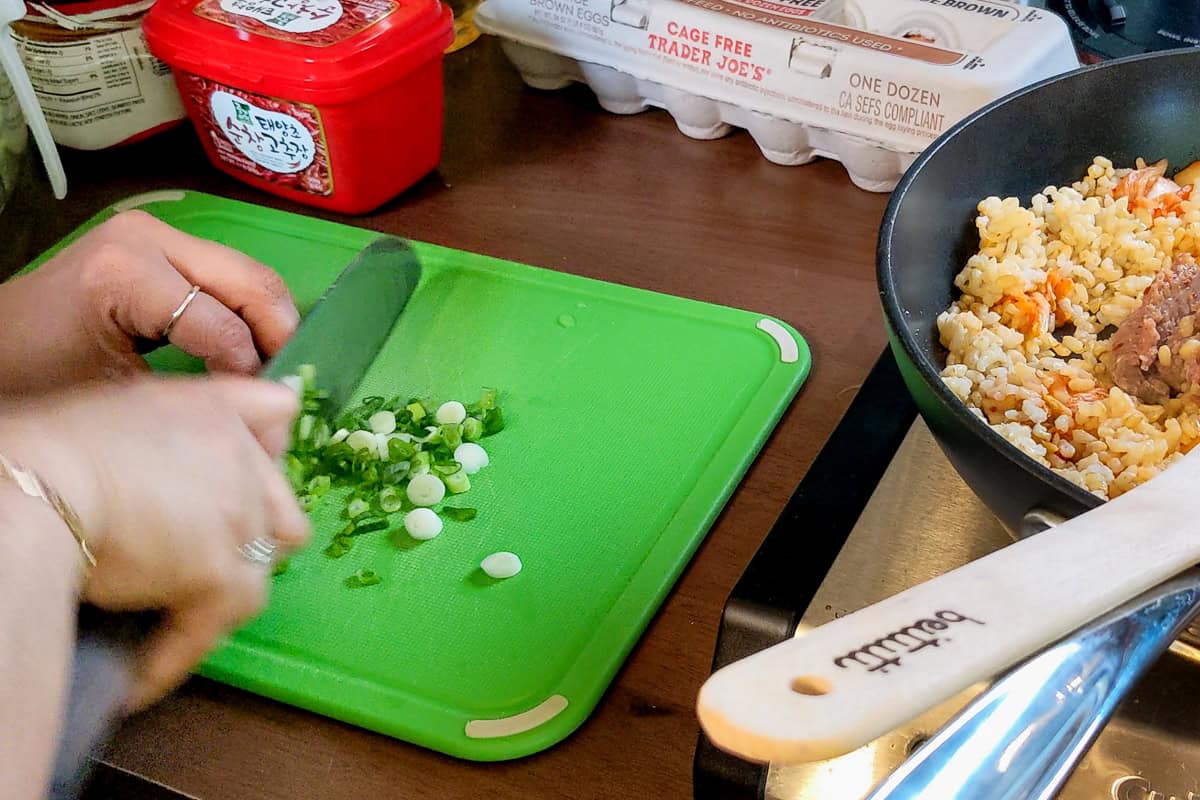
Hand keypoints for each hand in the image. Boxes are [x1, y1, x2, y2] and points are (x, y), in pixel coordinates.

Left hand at [0, 210, 299, 395]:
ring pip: (250, 275)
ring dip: (269, 322)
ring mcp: (157, 233)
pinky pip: (227, 274)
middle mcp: (150, 238)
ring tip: (271, 369)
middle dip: (280, 336)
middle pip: (253, 283)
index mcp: (129, 272)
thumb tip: (262, 407)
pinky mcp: (159, 242)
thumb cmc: (39, 375)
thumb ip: (194, 394)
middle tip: (288, 385)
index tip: (259, 412)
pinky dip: (248, 311)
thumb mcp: (117, 394)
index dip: (250, 373)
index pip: (224, 326)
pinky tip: (248, 349)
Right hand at [0, 375, 309, 709]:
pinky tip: (139, 680)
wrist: (33, 490)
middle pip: (281, 509)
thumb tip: (165, 466)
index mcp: (213, 409)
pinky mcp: (217, 574)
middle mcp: (240, 458)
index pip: (279, 413)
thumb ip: (164, 429)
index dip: (266, 449)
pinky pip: (212, 628)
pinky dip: (174, 656)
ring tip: (172, 619)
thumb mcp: (118, 412)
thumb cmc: (47, 450)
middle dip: (249, 537)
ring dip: (220, 596)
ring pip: (261, 571)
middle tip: (197, 562)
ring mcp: (237, 517)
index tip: (238, 479)